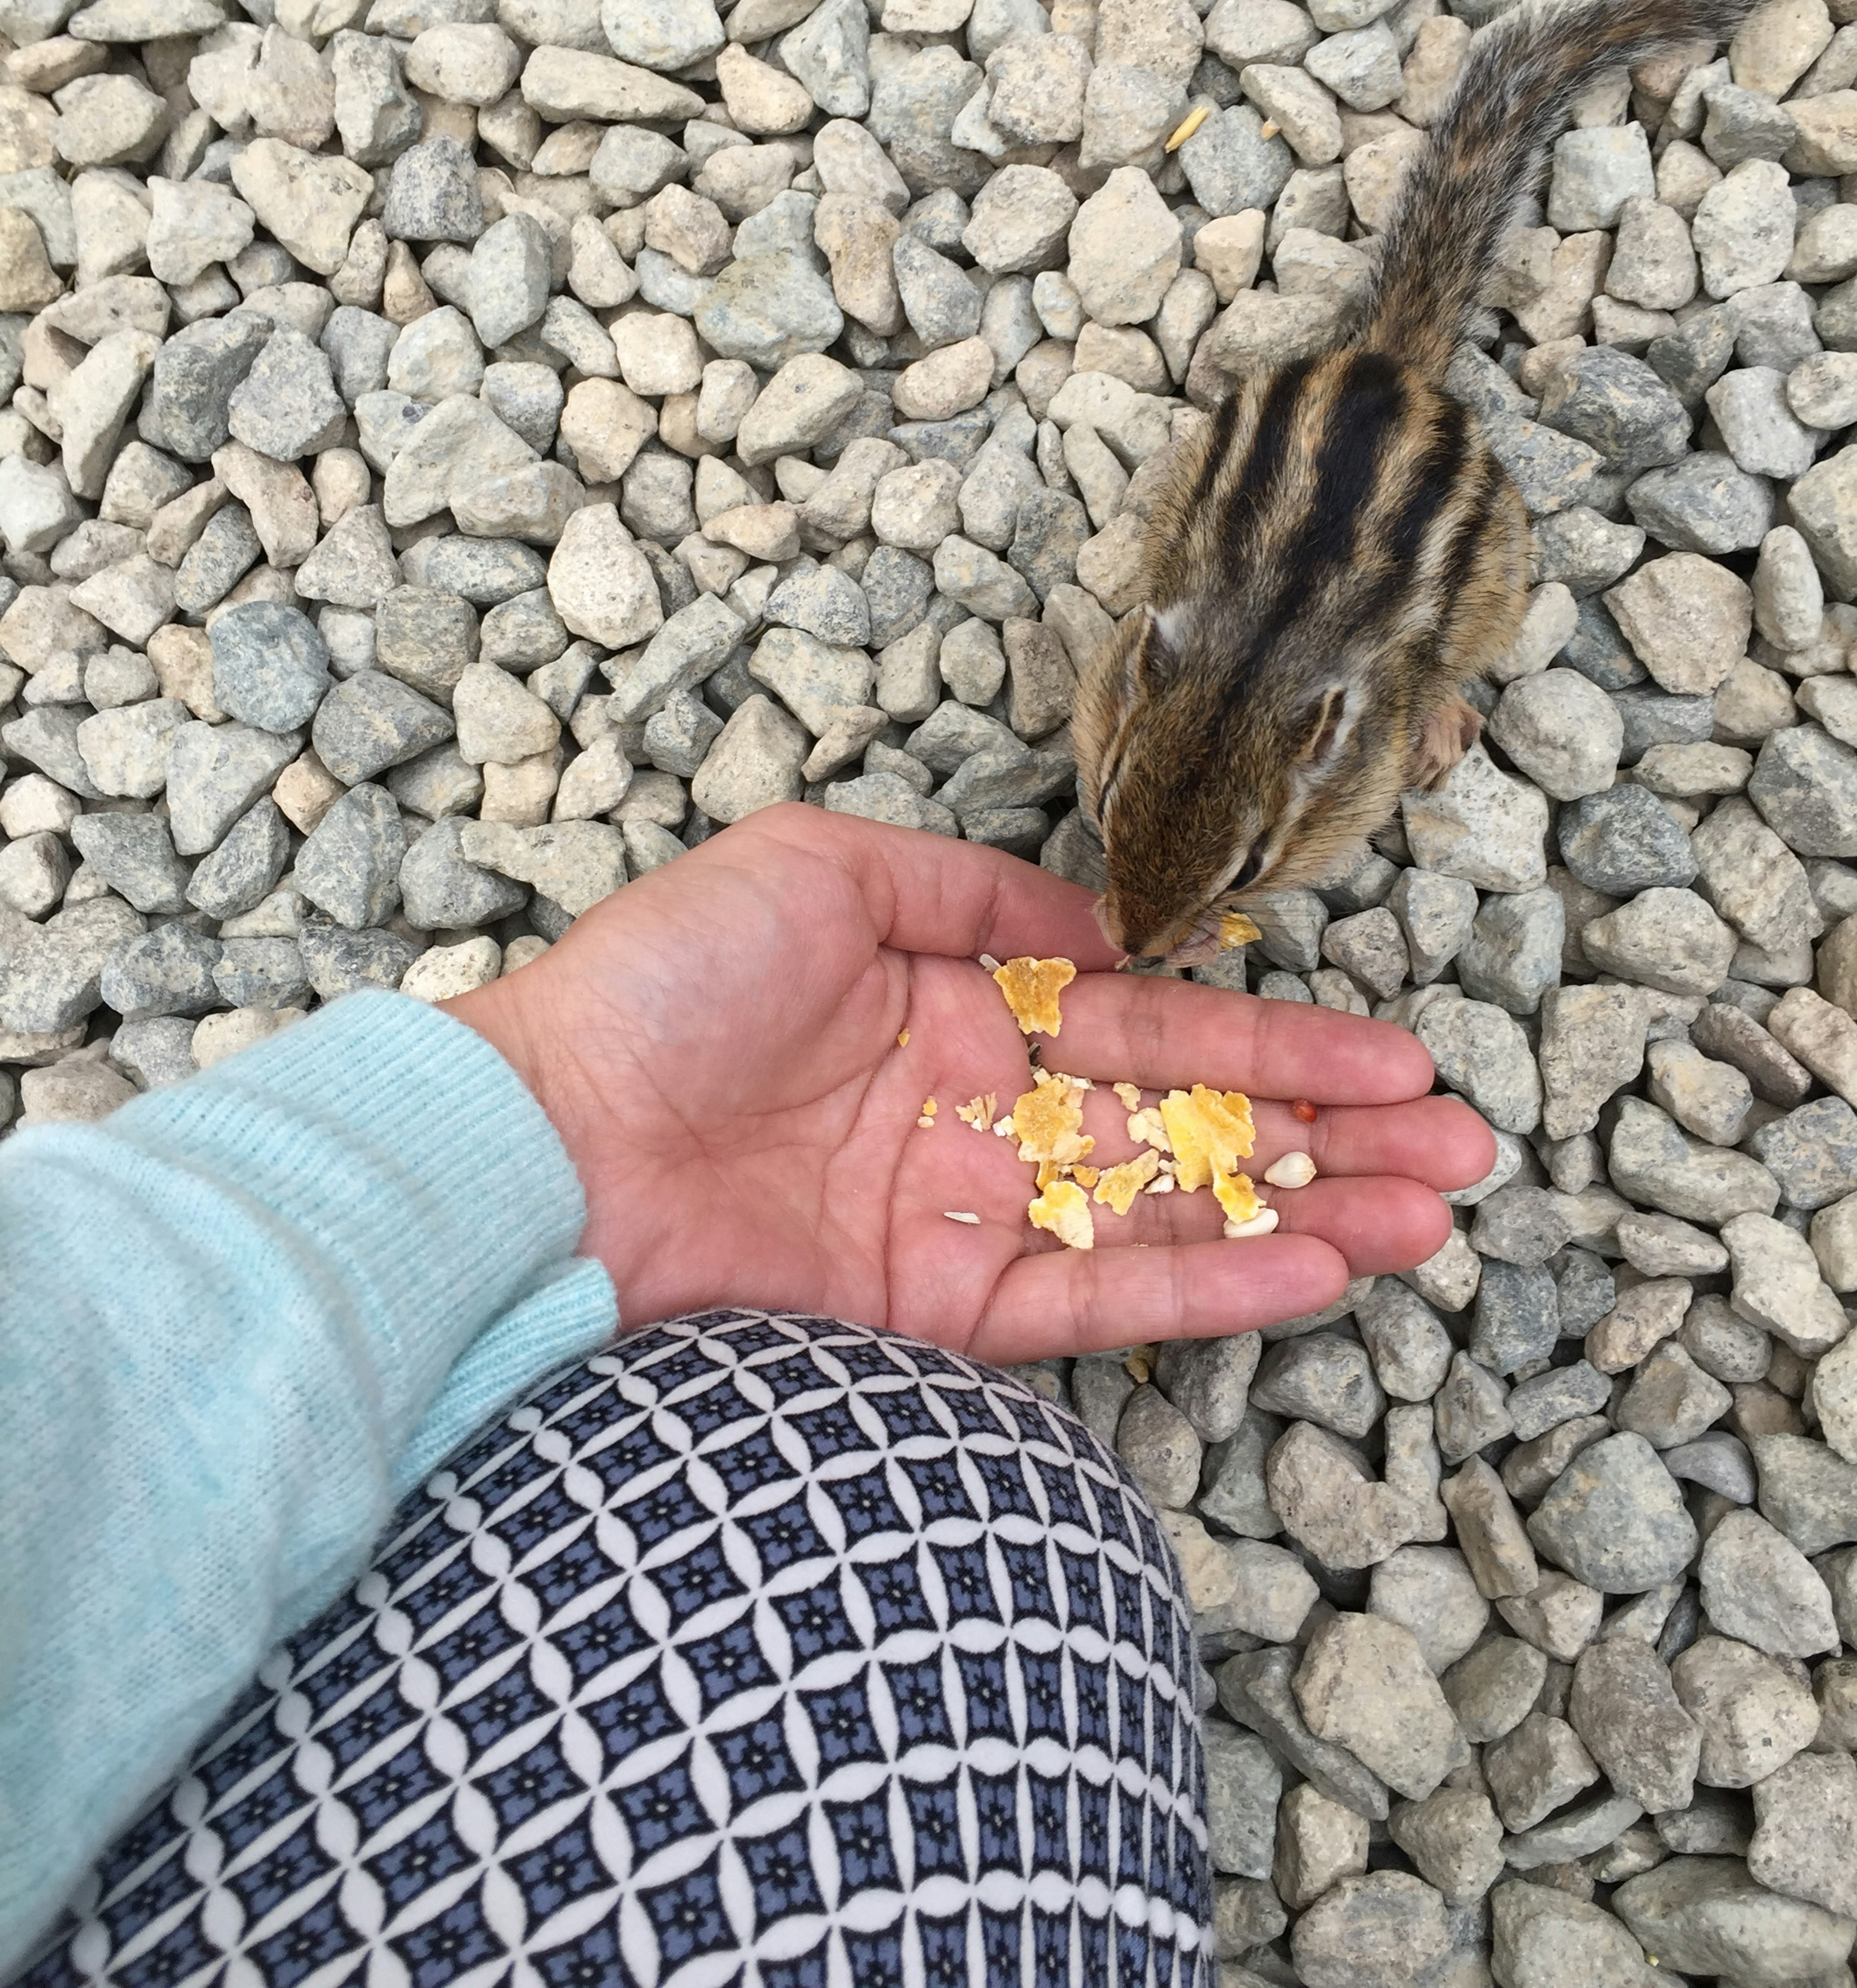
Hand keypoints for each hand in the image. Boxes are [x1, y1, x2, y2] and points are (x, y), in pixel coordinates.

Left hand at [447, 804, 1491, 1362]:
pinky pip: (1094, 1300)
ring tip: (1429, 1217)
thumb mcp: (820, 867)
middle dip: (1326, 1138)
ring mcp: (963, 1218)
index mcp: (959, 1006)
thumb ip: (975, 893)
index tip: (1394, 1057)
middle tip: (1462, 1155)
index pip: (1152, 1030)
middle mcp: (979, 1115)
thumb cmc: (664, 983)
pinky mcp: (932, 1311)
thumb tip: (1102, 934)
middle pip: (1186, 1132)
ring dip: (1302, 1215)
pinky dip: (1203, 1286)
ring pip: (1165, 1220)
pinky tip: (1312, 1266)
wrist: (542, 1142)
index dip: (1277, 1044)